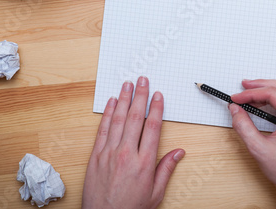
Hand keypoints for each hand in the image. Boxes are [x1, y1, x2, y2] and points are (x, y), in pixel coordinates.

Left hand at [82, 76, 184, 208]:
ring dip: (123, 99)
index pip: (152, 127)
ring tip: (127, 84)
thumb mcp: (155, 193)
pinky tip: (110, 102)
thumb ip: (166, 169)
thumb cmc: (131, 208)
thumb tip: (179, 152)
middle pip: (135, 117)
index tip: (158, 95)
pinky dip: (106, 114)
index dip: (156, 108)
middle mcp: (126, 154)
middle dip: (140, 96)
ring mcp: (109, 153)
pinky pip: (102, 129)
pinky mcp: (95, 155)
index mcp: (144, 162)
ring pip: (117, 119)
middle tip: (142, 80)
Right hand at [229, 79, 275, 208]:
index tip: (236, 98)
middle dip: (260, 86)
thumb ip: (244, 126)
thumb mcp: (259, 148)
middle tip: (242, 86)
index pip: (273, 94)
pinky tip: (260, 101)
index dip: (251, 94)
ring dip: (267, 90)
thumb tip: (234, 108)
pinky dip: (274, 99)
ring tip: (249, 92)